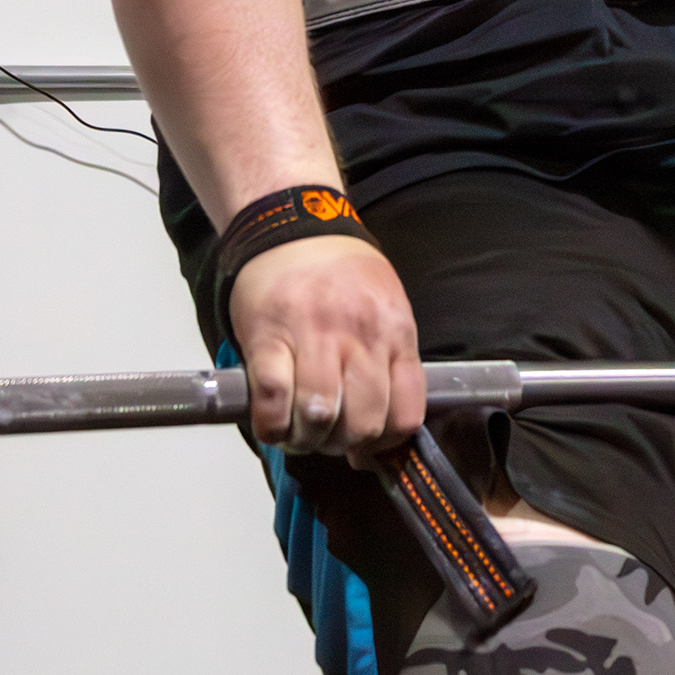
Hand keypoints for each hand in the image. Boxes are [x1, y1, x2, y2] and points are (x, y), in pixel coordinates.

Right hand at [227, 232, 427, 463]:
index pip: (406, 412)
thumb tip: (383, 431)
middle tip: (329, 437)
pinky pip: (274, 402)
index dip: (385, 444)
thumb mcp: (386, 308)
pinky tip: (273, 422)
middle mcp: (359, 334)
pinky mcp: (268, 337)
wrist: (292, 226)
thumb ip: (390, 362)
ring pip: (320, 417)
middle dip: (344, 444)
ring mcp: (313, 335)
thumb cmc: (340, 274)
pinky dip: (272, 426)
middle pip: (363, 421)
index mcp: (394, 330)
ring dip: (308, 439)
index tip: (367, 448)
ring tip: (300, 432)